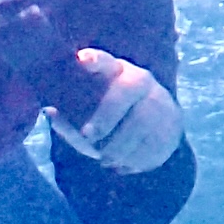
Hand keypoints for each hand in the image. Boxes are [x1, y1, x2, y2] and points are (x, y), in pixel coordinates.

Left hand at [54, 51, 182, 173]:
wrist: (158, 121)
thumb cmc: (111, 115)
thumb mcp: (90, 110)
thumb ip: (68, 114)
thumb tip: (50, 113)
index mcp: (116, 72)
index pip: (105, 61)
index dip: (95, 59)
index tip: (82, 59)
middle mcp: (141, 81)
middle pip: (125, 93)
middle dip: (105, 116)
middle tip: (87, 137)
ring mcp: (161, 102)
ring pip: (141, 123)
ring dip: (118, 147)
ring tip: (105, 159)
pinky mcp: (173, 125)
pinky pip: (155, 144)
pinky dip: (135, 160)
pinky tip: (124, 164)